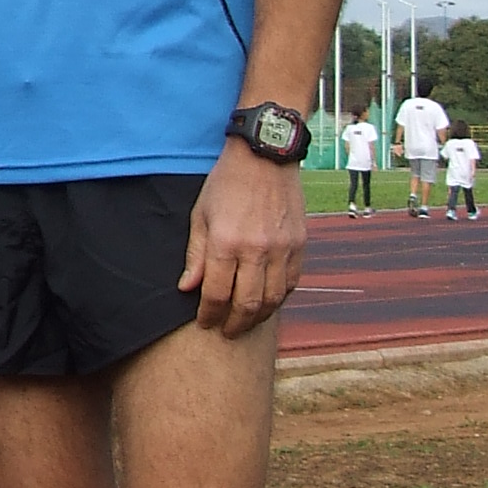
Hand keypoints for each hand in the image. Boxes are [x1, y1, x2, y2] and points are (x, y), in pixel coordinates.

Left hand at [178, 141, 306, 337]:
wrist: (265, 155)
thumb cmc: (227, 183)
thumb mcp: (201, 214)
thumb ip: (196, 255)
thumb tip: (187, 288)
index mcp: (226, 242)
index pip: (216, 294)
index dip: (209, 315)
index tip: (204, 323)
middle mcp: (257, 250)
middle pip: (247, 305)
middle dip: (234, 325)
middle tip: (226, 332)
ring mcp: (282, 248)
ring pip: (273, 299)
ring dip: (258, 317)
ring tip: (246, 322)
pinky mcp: (300, 244)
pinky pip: (292, 283)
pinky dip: (279, 298)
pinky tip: (268, 302)